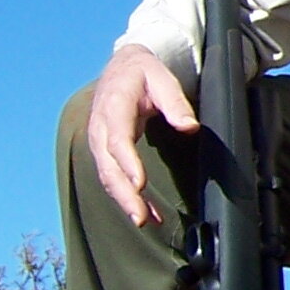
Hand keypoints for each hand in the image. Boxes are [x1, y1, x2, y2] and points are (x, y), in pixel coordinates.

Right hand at [87, 44, 198, 227]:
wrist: (121, 68)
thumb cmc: (143, 73)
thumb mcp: (162, 78)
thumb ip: (175, 102)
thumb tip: (190, 127)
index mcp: (113, 107)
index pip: (117, 140)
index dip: (127, 164)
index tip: (140, 184)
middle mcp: (100, 128)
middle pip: (108, 166)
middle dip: (124, 194)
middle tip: (140, 217)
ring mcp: (100, 142)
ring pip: (108, 176)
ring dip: (125, 200)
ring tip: (144, 221)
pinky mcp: (106, 152)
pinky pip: (114, 177)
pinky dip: (127, 196)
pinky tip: (146, 213)